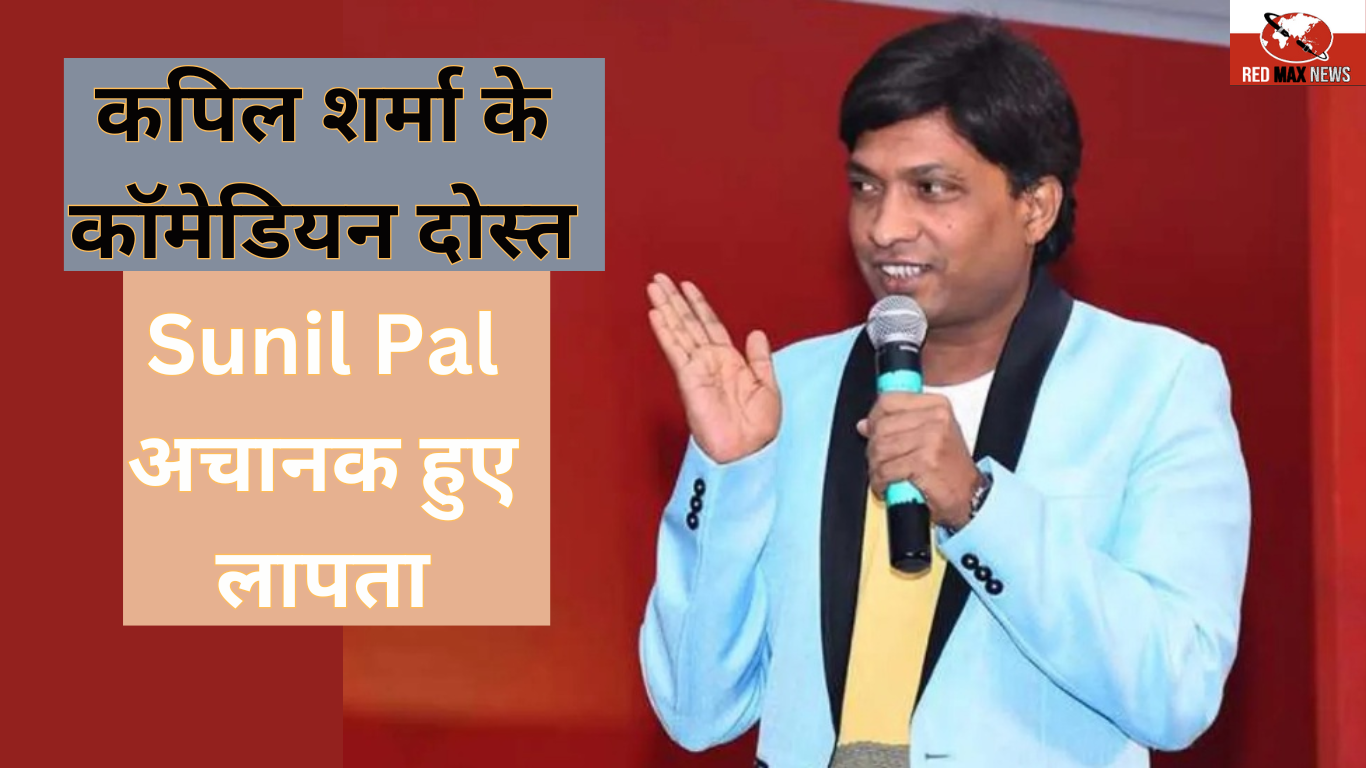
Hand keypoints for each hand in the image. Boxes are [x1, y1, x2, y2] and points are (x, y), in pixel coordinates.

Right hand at [647, 273, 780, 463]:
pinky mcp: (689, 379)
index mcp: (729, 362)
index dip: (699, 305)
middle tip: (660, 279)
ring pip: (679, 330)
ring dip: (666, 307)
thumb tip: (756, 333)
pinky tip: (656, 314)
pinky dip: (666, 331)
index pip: (710, 325)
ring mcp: (697, 369)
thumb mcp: (768, 387)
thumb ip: (760, 359)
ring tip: (654, 287)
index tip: (687, 287)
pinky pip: (676, 350)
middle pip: (688, 322)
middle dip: (675, 299)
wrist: (747, 452)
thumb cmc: (757, 430)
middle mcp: (710, 362)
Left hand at [857, 392, 978, 528]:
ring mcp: (931, 440)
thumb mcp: (930, 435)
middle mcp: (936, 419)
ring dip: (876, 467)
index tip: (872, 431)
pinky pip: (886, 470)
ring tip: (884, 476)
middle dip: (873, 448)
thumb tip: (865, 425)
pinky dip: (880, 482)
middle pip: (881, 426)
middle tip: (880, 461)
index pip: (889, 401)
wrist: (970, 495)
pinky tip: (887, 486)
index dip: (874, 418)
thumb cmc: (950, 467)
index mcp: (937, 406)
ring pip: (881, 448)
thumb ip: (899, 425)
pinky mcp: (924, 462)